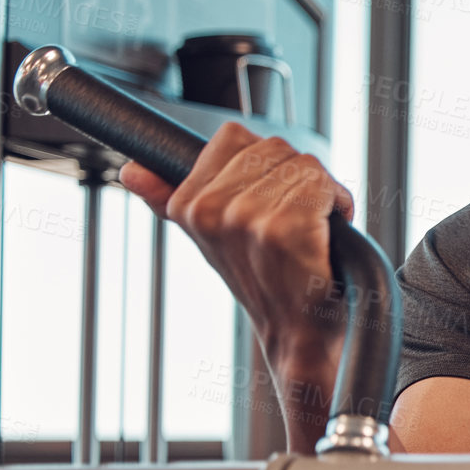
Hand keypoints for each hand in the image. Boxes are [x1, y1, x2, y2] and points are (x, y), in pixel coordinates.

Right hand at [119, 121, 353, 406]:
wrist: (298, 331)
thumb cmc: (263, 283)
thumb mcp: (209, 239)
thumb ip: (169, 199)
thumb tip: (132, 169)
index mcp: (188, 205)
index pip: (233, 137)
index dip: (267, 162)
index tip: (272, 195)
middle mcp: (211, 210)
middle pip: (275, 147)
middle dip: (299, 175)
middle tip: (300, 216)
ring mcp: (246, 219)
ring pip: (303, 164)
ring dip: (322, 192)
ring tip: (313, 228)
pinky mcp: (283, 229)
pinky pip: (321, 185)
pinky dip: (337, 203)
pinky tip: (328, 233)